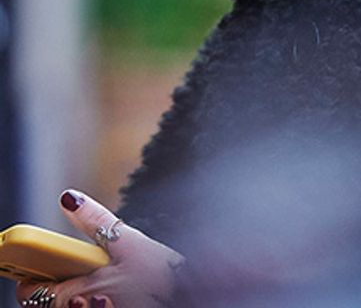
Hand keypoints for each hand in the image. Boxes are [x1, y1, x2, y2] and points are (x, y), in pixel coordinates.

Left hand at [13, 190, 182, 307]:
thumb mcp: (131, 242)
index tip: (42, 267)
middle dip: (58, 287)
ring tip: (101, 284)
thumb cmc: (165, 276)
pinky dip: (93, 303)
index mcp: (79, 292)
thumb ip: (96, 221)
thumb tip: (72, 199)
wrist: (192, 294)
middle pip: (47, 304)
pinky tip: (113, 295)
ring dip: (75, 297)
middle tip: (80, 271)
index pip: (31, 294)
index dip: (32, 279)